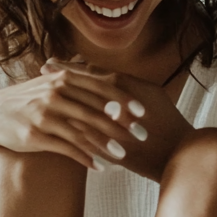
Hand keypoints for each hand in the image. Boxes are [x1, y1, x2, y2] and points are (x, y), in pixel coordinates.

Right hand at [0, 63, 142, 169]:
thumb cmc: (26, 101)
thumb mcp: (49, 85)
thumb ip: (77, 83)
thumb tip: (109, 84)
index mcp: (62, 80)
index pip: (100, 88)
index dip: (124, 100)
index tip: (143, 112)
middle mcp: (55, 95)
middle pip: (96, 111)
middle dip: (121, 125)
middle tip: (141, 137)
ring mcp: (44, 115)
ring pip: (83, 131)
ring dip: (105, 145)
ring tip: (123, 156)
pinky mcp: (36, 135)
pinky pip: (66, 148)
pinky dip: (84, 158)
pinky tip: (98, 167)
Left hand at [40, 59, 193, 181]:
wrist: (179, 153)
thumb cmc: (166, 121)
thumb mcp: (148, 93)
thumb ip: (123, 83)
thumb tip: (102, 74)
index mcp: (124, 85)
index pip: (87, 73)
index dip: (66, 68)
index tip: (48, 64)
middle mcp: (114, 102)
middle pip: (77, 91)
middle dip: (56, 84)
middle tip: (38, 78)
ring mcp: (112, 126)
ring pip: (77, 113)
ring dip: (58, 107)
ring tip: (41, 103)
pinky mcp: (111, 146)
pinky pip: (84, 138)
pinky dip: (69, 131)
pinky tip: (54, 129)